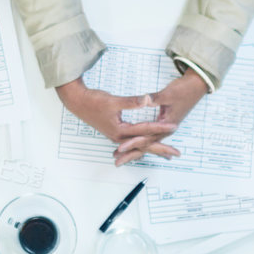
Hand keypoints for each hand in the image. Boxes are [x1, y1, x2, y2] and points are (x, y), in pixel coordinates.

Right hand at [55, 77, 181, 166]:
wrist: (77, 102)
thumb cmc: (93, 101)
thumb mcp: (113, 101)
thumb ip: (132, 101)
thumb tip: (147, 99)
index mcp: (120, 131)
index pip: (145, 130)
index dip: (161, 128)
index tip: (175, 127)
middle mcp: (119, 137)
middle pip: (144, 145)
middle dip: (161, 149)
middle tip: (176, 154)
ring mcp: (117, 136)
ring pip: (139, 145)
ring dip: (153, 149)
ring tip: (166, 154)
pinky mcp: (115, 132)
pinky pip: (132, 143)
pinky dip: (141, 146)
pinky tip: (145, 150)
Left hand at [111, 71, 209, 164]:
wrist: (197, 86)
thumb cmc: (185, 90)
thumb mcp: (168, 94)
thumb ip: (155, 98)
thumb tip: (145, 100)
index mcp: (167, 123)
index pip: (147, 137)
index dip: (133, 142)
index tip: (121, 147)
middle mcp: (166, 129)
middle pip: (146, 145)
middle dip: (131, 154)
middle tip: (117, 162)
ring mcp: (166, 127)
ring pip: (148, 142)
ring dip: (135, 150)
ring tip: (122, 158)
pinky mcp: (164, 122)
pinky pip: (151, 137)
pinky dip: (143, 143)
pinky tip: (138, 148)